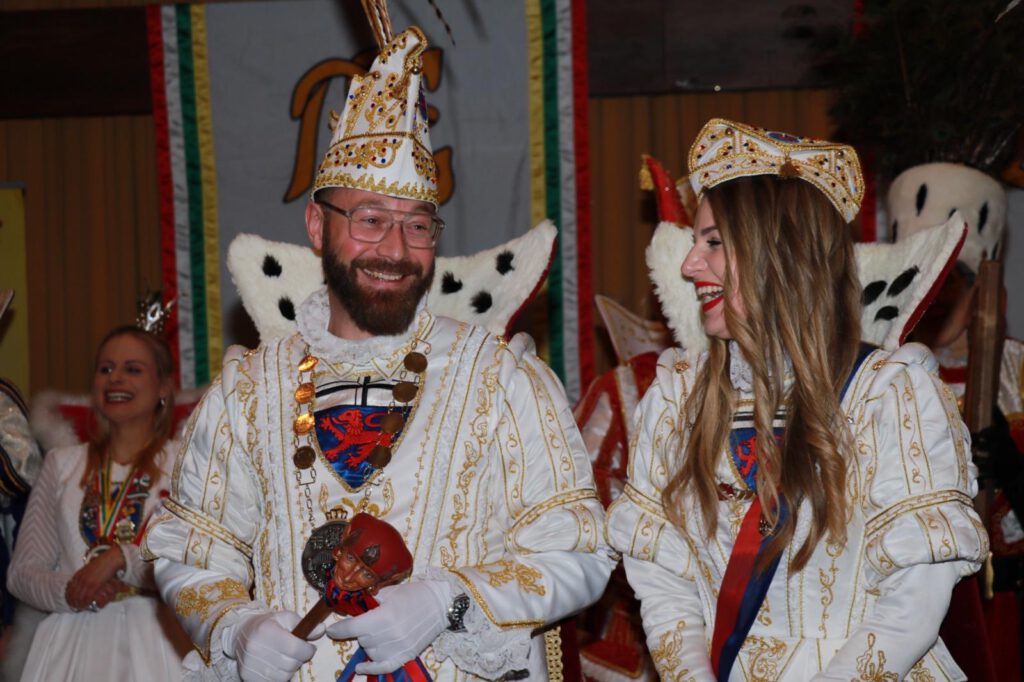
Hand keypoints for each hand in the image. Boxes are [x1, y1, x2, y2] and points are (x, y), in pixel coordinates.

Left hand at [65, 548, 124, 609]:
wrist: (110, 559)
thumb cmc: (102, 563)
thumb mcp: (89, 569)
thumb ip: (84, 575)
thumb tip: (82, 582)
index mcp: (78, 575)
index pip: (69, 589)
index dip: (69, 597)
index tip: (72, 601)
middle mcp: (80, 579)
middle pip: (72, 594)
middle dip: (73, 602)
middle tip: (76, 607)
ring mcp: (86, 582)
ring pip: (79, 597)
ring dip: (80, 604)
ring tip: (82, 607)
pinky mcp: (94, 585)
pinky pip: (87, 597)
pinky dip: (87, 602)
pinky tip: (88, 604)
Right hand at [224, 610, 321, 681]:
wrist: (241, 634)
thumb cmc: (268, 625)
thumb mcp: (285, 618)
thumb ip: (304, 624)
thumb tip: (322, 629)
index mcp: (266, 631)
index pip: (295, 648)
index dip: (308, 650)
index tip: (309, 648)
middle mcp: (256, 648)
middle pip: (290, 664)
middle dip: (299, 659)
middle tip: (296, 652)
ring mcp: (250, 664)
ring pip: (283, 677)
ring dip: (289, 669)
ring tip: (285, 658)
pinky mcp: (247, 676)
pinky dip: (278, 677)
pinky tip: (276, 666)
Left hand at [326, 580, 451, 674]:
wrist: (441, 604)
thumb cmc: (415, 594)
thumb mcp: (390, 592)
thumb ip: (369, 600)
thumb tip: (350, 606)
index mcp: (384, 616)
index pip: (353, 627)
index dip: (339, 629)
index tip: (331, 629)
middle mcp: (390, 635)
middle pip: (361, 639)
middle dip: (359, 630)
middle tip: (366, 621)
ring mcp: (398, 647)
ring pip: (370, 651)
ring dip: (368, 642)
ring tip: (376, 632)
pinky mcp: (406, 655)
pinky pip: (384, 667)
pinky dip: (371, 668)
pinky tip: (361, 666)